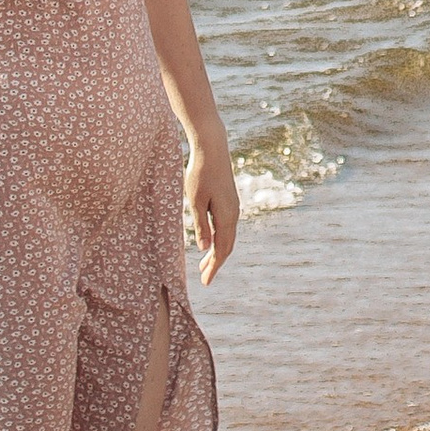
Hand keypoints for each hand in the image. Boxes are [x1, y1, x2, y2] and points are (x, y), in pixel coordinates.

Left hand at [184, 133, 238, 282]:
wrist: (212, 148)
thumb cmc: (200, 173)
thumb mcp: (195, 201)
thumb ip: (200, 225)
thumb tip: (204, 249)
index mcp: (226, 216)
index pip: (222, 249)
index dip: (214, 267)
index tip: (205, 282)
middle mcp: (234, 214)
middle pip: (227, 246)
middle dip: (216, 263)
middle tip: (204, 279)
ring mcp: (233, 207)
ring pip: (227, 237)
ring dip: (217, 252)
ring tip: (204, 265)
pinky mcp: (229, 201)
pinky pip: (226, 227)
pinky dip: (219, 239)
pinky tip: (210, 241)